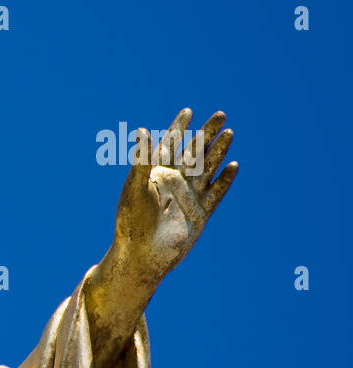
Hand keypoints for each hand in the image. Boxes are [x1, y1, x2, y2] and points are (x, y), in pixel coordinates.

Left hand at [111, 108, 238, 287]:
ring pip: (207, 169)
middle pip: (194, 153)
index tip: (188, 112)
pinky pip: (216, 193)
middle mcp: (173, 183)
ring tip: (230, 133)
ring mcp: (188, 197)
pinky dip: (225, 180)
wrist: (142, 255)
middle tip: (220, 115)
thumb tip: (143, 130)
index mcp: (155, 175)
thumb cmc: (131, 222)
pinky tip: (234, 165)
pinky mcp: (200, 213)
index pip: (170, 146)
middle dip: (206, 134)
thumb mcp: (135, 187)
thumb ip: (142, 160)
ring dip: (218, 151)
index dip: (178, 129)